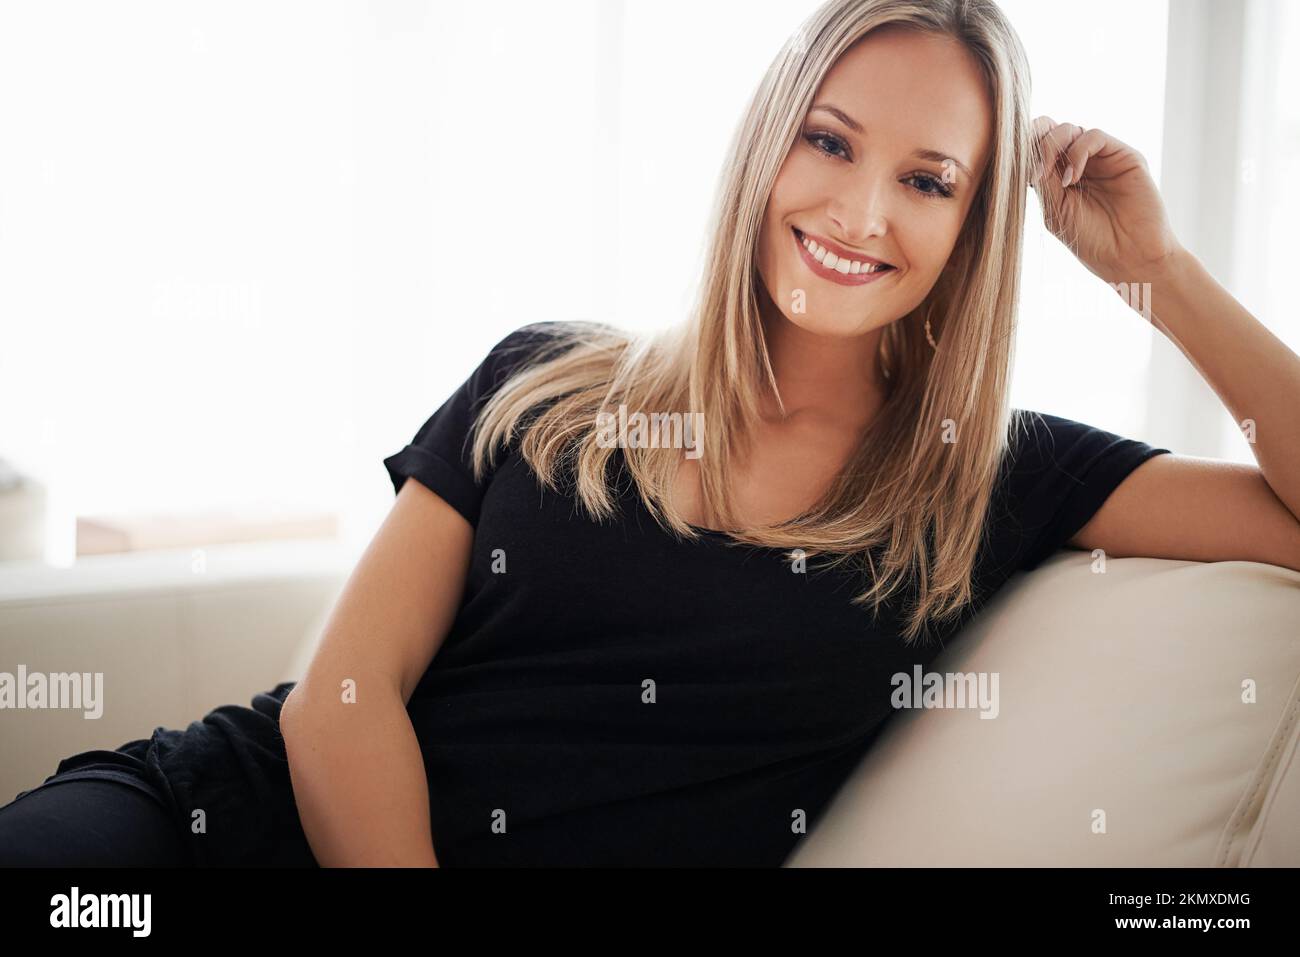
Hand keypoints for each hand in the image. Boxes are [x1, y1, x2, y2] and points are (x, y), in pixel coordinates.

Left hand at [1029, 117, 1182, 284]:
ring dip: (1051, 148)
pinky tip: (1072, 178)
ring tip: (1051, 178)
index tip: (1012, 168)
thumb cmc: (1091, 240)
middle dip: (1033, 141)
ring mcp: (1099, 157)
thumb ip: (1042, 182)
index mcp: (1056, 177)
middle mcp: (1077, 162)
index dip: (1022, 149)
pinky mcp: (1122, 154)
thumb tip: (1025, 155)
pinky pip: (1093, 136)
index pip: (1034, 148)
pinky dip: (1077, 152)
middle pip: (1048, 130)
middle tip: (1032, 170)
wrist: (1129, 256)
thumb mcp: (1055, 210)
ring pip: (1068, 129)